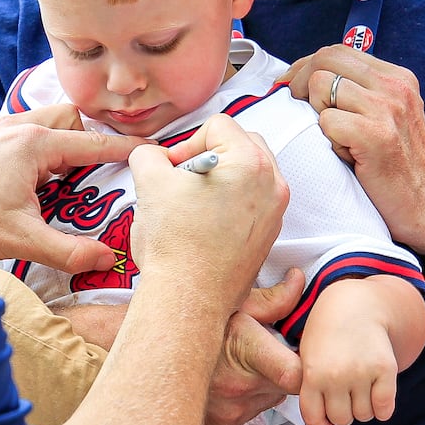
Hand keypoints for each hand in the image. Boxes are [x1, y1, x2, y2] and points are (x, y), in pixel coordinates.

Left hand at [0, 105, 137, 273]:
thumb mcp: (22, 241)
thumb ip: (69, 251)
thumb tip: (107, 258)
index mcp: (32, 144)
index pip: (91, 143)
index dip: (123, 149)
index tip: (147, 150)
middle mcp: (11, 127)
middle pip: (65, 119)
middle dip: (84, 140)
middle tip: (91, 173)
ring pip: (33, 125)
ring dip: (50, 146)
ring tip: (52, 182)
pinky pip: (6, 135)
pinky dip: (20, 151)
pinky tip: (10, 184)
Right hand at [127, 114, 288, 312]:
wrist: (187, 298)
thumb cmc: (174, 243)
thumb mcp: (149, 182)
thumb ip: (149, 154)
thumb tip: (157, 156)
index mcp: (250, 162)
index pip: (218, 126)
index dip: (187, 143)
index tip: (173, 171)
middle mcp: (273, 183)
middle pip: (241, 142)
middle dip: (210, 155)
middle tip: (184, 181)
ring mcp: (275, 211)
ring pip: (249, 172)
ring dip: (221, 177)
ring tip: (194, 203)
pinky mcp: (270, 234)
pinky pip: (252, 200)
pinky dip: (231, 201)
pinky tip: (206, 222)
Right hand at [204, 269, 306, 424]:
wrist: (152, 349)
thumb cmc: (193, 319)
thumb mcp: (233, 301)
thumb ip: (273, 298)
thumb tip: (299, 281)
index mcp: (247, 352)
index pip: (295, 375)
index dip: (307, 368)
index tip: (302, 356)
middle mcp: (239, 387)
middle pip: (286, 387)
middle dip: (284, 370)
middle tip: (265, 350)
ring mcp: (228, 410)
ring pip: (268, 400)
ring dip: (264, 385)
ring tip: (241, 362)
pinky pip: (248, 413)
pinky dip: (245, 399)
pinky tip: (228, 379)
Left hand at [279, 46, 424, 253]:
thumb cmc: (398, 166)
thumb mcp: (386, 116)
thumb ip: (359, 92)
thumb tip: (308, 76)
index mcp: (397, 78)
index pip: (338, 51)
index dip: (306, 65)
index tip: (291, 84)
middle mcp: (394, 87)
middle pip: (326, 59)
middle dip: (299, 80)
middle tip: (294, 103)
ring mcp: (387, 109)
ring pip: (321, 86)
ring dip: (317, 113)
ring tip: (337, 137)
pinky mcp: (376, 135)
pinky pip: (326, 121)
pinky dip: (328, 140)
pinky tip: (346, 155)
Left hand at [296, 280, 399, 424]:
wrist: (355, 304)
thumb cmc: (327, 333)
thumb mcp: (307, 356)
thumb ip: (310, 388)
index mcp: (312, 372)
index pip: (314, 417)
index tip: (326, 424)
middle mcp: (336, 375)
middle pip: (341, 419)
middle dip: (342, 412)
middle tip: (344, 396)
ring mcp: (362, 372)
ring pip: (364, 416)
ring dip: (363, 408)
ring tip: (359, 388)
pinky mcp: (385, 369)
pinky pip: (385, 409)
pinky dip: (382, 408)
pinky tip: (377, 393)